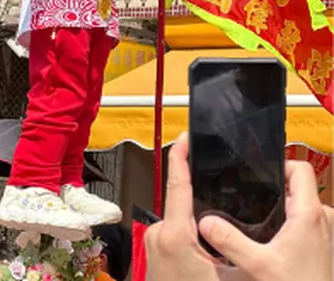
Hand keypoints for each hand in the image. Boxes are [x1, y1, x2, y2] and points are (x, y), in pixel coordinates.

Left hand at [144, 133, 231, 280]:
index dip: (182, 155)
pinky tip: (212, 239)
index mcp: (175, 234)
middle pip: (184, 199)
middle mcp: (160, 233)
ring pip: (182, 217)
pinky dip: (194, 229)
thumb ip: (232, 246)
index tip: (188, 135)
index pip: (177, 184)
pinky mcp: (156, 249)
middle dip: (203, 191)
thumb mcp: (228, 273)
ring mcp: (155, 241)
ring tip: (223, 219)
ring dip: (200, 215)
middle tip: (226, 185)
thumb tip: (248, 233)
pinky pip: (178, 230)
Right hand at [199, 160, 333, 280]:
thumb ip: (229, 241)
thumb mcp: (256, 264)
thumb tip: (206, 222)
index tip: (256, 170)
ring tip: (256, 216)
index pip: (299, 168)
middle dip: (273, 187)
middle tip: (248, 194)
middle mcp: (322, 219)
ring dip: (280, 206)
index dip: (278, 163)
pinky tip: (269, 237)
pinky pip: (304, 222)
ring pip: (300, 204)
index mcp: (309, 214)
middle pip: (298, 186)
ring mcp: (324, 232)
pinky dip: (288, 222)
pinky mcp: (321, 245)